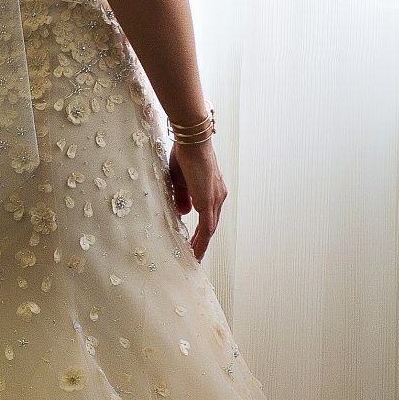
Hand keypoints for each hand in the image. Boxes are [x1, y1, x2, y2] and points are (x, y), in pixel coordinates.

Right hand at [167, 136, 226, 259]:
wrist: (191, 142)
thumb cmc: (184, 154)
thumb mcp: (180, 180)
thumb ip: (182, 197)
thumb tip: (184, 213)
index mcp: (212, 189)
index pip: (208, 215)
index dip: (201, 229)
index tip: (193, 241)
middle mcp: (218, 196)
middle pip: (211, 225)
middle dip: (201, 240)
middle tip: (193, 254)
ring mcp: (215, 199)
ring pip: (210, 229)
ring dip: (201, 244)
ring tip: (193, 258)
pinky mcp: (209, 202)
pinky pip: (207, 228)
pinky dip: (201, 241)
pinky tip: (195, 252)